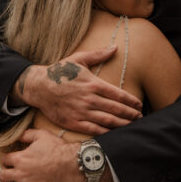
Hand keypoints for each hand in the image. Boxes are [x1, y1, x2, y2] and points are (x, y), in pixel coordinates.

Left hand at [0, 129, 83, 181]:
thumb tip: (17, 136)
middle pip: (2, 176)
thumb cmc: (60, 150)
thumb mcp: (43, 135)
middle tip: (9, 175)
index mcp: (20, 158)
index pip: (4, 160)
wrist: (74, 166)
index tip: (10, 162)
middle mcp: (20, 173)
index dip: (7, 160)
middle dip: (5, 174)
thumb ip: (27, 135)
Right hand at [14, 46, 142, 134]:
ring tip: (133, 127)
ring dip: (122, 124)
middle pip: (116, 109)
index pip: (118, 94)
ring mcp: (81, 112)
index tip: (139, 105)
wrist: (39, 87)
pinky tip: (114, 134)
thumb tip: (115, 47)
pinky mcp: (74, 122)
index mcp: (92, 83)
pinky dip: (106, 133)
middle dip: (131, 114)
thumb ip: (98, 54)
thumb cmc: (60, 72)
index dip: (131, 101)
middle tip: (140, 118)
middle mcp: (89, 99)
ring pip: (107, 121)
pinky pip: (94, 130)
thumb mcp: (79, 59)